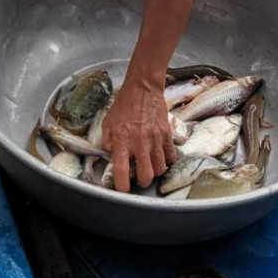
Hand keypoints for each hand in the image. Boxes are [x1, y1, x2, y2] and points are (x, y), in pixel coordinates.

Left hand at [102, 77, 177, 192]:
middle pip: (146, 176)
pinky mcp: (166, 134)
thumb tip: (110, 155)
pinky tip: (161, 157)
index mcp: (122, 141)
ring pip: (160, 169)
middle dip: (143, 183)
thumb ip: (106, 141)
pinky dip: (167, 161)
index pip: (122, 171)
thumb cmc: (124, 104)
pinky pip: (170, 156)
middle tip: (139, 179)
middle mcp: (139, 143)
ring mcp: (155, 139)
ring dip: (155, 172)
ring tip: (150, 167)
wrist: (143, 88)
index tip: (122, 190)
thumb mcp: (108, 122)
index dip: (122, 186)